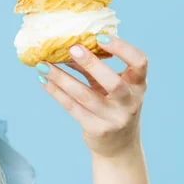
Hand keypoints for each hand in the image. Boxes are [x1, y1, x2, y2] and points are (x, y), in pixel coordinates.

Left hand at [36, 35, 147, 157]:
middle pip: (113, 82)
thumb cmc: (115, 108)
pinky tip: (44, 81)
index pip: (140, 63)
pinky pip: (73, 108)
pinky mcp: (97, 130)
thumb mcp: (115, 88)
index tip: (100, 36)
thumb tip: (70, 46)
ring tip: (43, 65)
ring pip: (85, 96)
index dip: (122, 48)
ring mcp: (114, 119)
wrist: (119, 147)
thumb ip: (97, 70)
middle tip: (71, 48)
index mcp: (138, 86)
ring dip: (62, 78)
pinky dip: (56, 92)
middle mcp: (130, 103)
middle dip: (91, 64)